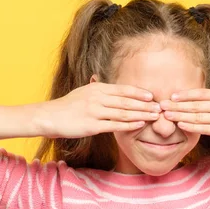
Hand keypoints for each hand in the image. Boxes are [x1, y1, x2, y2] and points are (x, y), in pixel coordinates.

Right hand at [33, 82, 160, 138]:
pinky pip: (114, 124)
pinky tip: (140, 124)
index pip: (123, 89)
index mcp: (97, 88)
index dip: (138, 92)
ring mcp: (95, 112)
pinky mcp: (92, 125)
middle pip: (126, 100)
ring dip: (141, 114)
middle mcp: (98, 98)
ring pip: (123, 112)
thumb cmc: (67, 106)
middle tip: (160, 107)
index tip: (152, 96)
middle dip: (145, 104)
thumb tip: (104, 83)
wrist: (49, 117)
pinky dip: (129, 124)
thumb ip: (97, 90)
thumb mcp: (83, 92)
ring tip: (155, 116)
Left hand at [159, 70, 209, 142]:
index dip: (184, 95)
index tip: (171, 96)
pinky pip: (207, 128)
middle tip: (160, 105)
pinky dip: (193, 127)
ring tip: (166, 116)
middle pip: (195, 105)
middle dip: (176, 105)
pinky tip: (182, 126)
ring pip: (198, 116)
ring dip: (180, 116)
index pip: (200, 94)